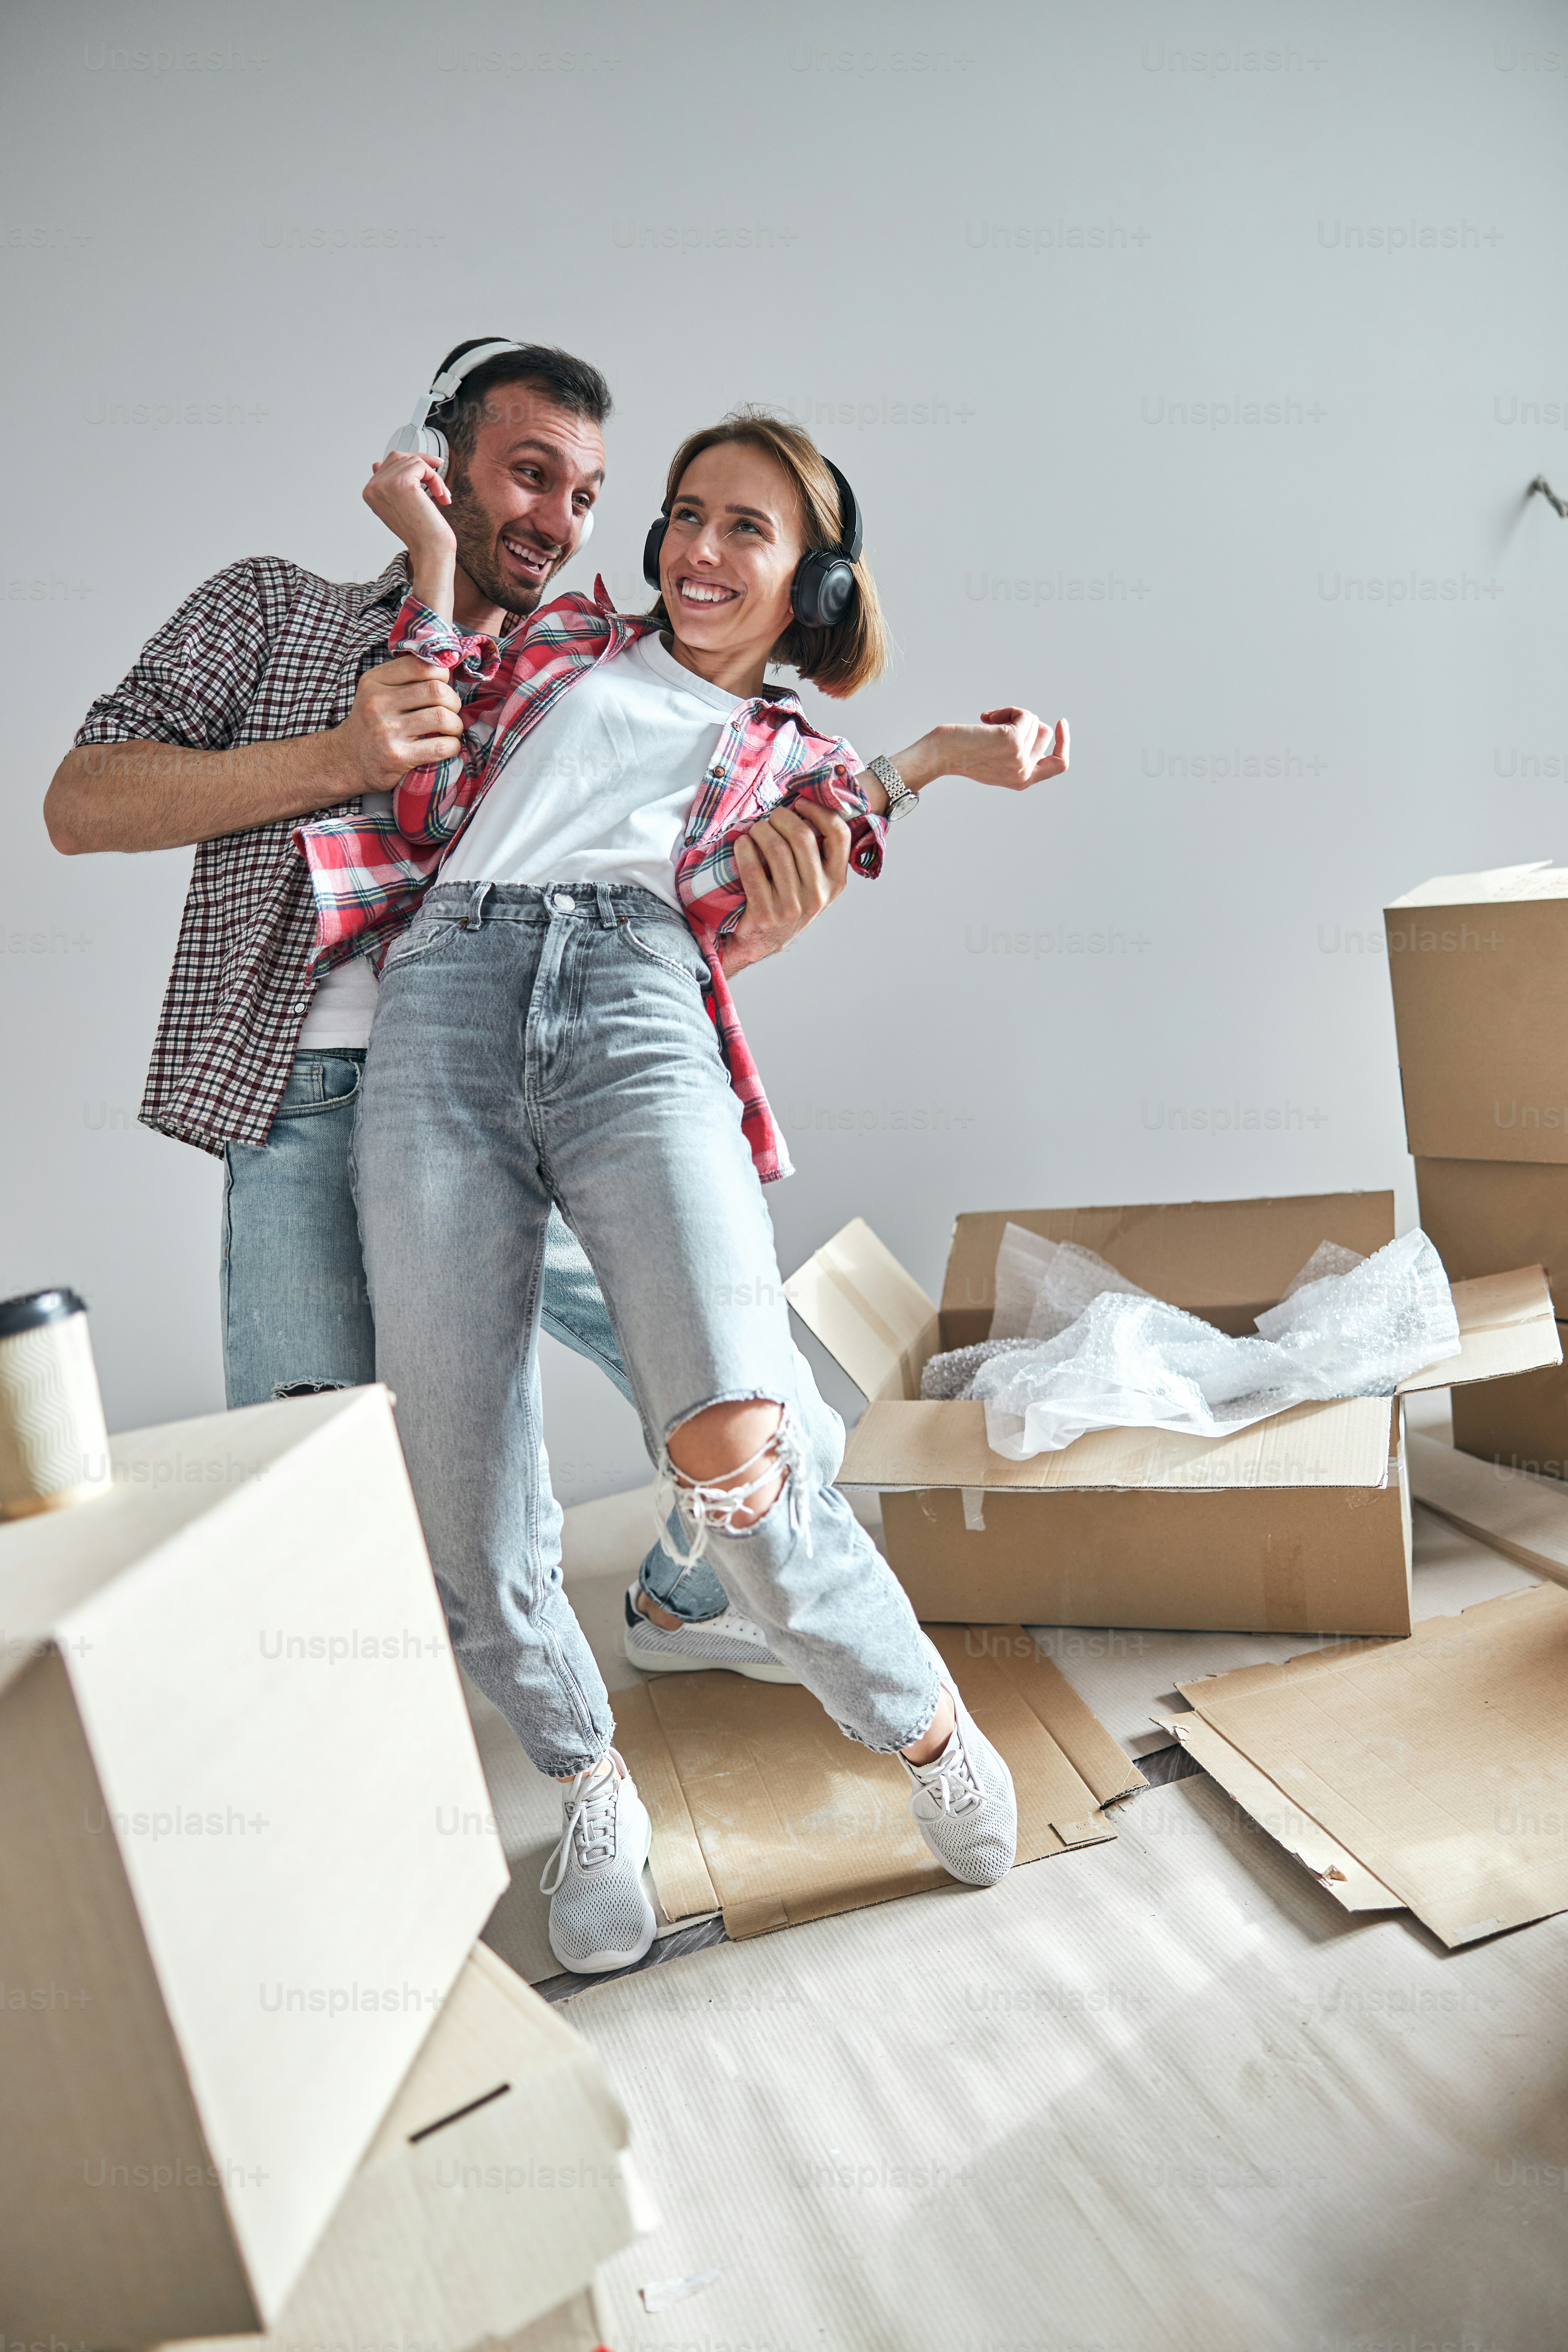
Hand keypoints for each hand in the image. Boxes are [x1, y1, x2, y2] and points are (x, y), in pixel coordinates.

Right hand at [331, 654, 464, 794]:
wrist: (347, 762)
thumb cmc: (371, 725)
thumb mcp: (376, 692)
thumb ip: (405, 678)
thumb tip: (446, 668)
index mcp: (375, 681)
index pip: (422, 665)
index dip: (442, 675)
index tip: (441, 687)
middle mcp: (378, 702)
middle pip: (436, 689)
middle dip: (453, 701)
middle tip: (450, 711)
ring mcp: (387, 730)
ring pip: (442, 716)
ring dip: (455, 725)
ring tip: (450, 730)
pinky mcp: (398, 756)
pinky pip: (442, 746)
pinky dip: (453, 746)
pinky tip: (447, 747)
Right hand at [363, 450, 457, 568]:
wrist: (430, 550)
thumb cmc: (420, 531)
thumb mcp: (399, 504)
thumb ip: (388, 483)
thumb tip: (376, 463)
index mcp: (369, 492)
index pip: (388, 463)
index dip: (412, 466)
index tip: (430, 476)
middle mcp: (372, 487)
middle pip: (399, 457)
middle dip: (422, 465)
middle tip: (438, 482)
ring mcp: (383, 483)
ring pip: (413, 461)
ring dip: (433, 476)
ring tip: (442, 495)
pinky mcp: (400, 482)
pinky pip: (422, 465)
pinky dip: (436, 478)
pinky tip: (442, 496)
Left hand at [721, 802, 850, 973]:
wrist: (762, 940)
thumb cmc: (788, 900)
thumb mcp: (814, 881)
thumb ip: (817, 852)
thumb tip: (809, 803)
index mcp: (835, 881)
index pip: (839, 835)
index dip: (819, 811)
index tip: (801, 803)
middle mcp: (818, 894)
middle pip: (802, 836)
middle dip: (781, 817)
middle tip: (770, 817)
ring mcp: (792, 906)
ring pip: (776, 850)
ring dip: (760, 831)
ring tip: (754, 830)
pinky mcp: (765, 914)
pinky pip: (753, 870)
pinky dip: (744, 850)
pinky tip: (741, 844)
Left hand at [904, 710, 1069, 792]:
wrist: (939, 756)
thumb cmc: (962, 754)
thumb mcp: (996, 759)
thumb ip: (1018, 752)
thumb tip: (1038, 726)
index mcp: (1022, 781)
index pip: (1059, 765)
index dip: (1064, 743)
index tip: (1060, 722)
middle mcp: (1024, 773)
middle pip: (1044, 733)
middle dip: (1024, 721)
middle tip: (998, 722)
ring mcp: (1020, 758)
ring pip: (1033, 720)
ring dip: (1011, 714)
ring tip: (988, 722)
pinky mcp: (1013, 741)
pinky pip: (1024, 714)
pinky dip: (1007, 710)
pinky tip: (987, 717)